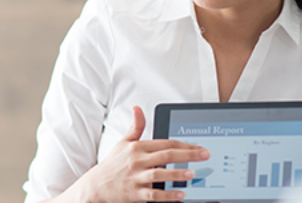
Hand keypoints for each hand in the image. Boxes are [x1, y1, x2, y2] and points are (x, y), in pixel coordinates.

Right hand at [64, 105, 209, 202]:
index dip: (184, 144)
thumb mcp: (123, 142)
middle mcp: (137, 161)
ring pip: (159, 174)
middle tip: (205, 155)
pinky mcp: (134, 193)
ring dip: (176, 174)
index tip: (200, 147)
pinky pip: (153, 194)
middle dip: (188, 155)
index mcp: (138, 147)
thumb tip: (137, 107)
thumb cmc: (113, 164)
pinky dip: (167, 195)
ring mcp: (135, 177)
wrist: (96, 186)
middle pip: (166, 156)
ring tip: (192, 174)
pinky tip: (180, 195)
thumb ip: (135, 126)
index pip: (165, 143)